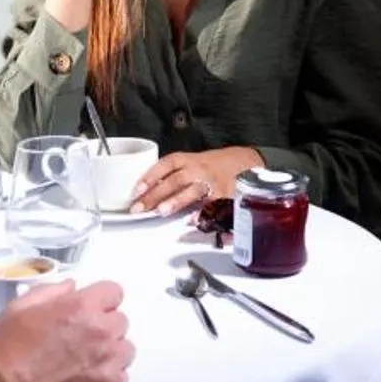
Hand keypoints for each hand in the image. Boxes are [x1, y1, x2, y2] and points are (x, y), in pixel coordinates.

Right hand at [0, 279, 132, 381]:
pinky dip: (109, 378)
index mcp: (83, 305)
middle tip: (83, 340)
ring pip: (125, 349)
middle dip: (105, 327)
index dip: (101, 301)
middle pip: (121, 321)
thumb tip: (73, 286)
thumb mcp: (21, 307)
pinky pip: (122, 377)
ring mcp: (109, 360)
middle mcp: (102, 330)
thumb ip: (52, 291)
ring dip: (111, 353)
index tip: (89, 312)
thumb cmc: (8, 347)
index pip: (114, 292)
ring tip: (88, 363)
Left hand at [129, 146, 263, 216]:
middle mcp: (199, 169)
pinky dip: (202, 212)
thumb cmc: (211, 166)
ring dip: (176, 200)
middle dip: (156, 194)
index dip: (150, 176)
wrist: (244, 162)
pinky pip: (212, 204)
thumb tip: (147, 195)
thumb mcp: (191, 164)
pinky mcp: (225, 194)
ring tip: (162, 211)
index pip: (165, 165)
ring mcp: (212, 181)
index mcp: (187, 160)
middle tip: (140, 207)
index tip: (136, 190)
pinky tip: (192, 220)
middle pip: (175, 180)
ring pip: (193, 189)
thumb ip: (172, 177)